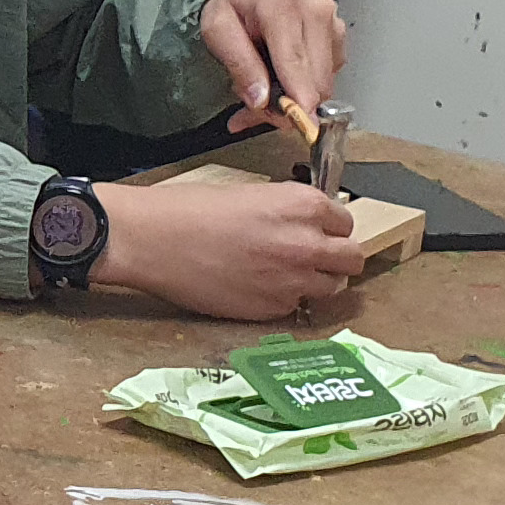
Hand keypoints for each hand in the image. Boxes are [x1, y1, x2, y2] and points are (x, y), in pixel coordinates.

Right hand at [90, 176, 363, 320]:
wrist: (152, 240)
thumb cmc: (188, 210)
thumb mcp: (251, 194)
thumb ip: (287, 212)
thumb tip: (304, 226)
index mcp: (303, 205)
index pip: (345, 222)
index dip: (329, 227)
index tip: (315, 230)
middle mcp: (306, 244)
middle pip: (352, 259)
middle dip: (337, 257)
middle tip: (314, 257)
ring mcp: (292, 281)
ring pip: (332, 288)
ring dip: (316, 281)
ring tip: (286, 274)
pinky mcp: (270, 310)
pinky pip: (295, 306)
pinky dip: (283, 299)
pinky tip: (256, 286)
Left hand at [202, 0, 347, 131]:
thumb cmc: (236, 7)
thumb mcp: (218, 30)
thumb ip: (239, 65)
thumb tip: (260, 99)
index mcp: (280, 4)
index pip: (293, 60)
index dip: (296, 97)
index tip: (296, 121)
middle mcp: (313, 10)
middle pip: (313, 77)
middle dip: (288, 102)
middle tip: (259, 106)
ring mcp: (331, 21)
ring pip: (323, 82)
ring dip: (296, 97)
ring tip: (268, 87)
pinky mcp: (339, 35)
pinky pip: (328, 76)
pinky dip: (306, 86)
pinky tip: (286, 77)